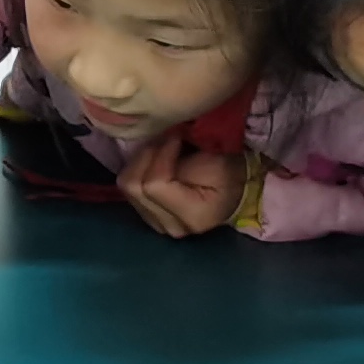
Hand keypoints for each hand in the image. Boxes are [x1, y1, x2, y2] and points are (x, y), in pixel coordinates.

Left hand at [116, 136, 244, 238]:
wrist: (236, 190)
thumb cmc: (229, 174)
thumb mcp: (214, 165)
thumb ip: (182, 163)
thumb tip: (157, 148)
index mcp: (190, 216)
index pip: (153, 185)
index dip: (160, 155)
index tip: (176, 138)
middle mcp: (169, 226)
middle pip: (133, 187)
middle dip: (146, 156)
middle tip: (165, 140)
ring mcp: (157, 224)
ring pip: (126, 188)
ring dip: (140, 162)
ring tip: (161, 150)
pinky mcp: (149, 216)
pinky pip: (129, 191)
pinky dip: (139, 171)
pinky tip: (155, 163)